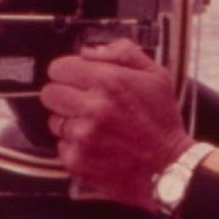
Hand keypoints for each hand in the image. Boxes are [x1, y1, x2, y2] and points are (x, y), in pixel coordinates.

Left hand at [39, 39, 192, 208]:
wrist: (168, 167)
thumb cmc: (162, 122)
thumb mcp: (155, 75)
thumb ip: (123, 53)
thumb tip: (89, 52)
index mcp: (109, 81)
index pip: (59, 68)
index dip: (69, 72)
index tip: (77, 79)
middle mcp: (93, 108)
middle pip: (50, 93)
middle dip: (64, 95)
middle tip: (84, 103)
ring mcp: (83, 136)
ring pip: (54, 120)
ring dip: (70, 122)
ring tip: (96, 127)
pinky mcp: (77, 160)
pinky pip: (61, 145)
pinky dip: (75, 145)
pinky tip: (97, 144)